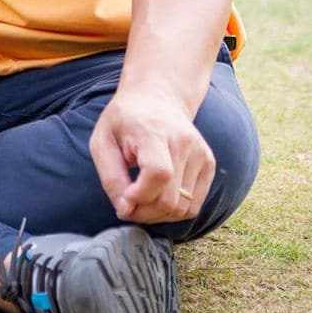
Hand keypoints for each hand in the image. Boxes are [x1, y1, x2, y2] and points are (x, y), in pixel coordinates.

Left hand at [89, 82, 214, 223]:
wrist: (156, 97)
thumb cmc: (124, 120)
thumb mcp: (102, 141)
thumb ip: (111, 177)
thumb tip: (125, 210)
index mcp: (154, 133)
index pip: (159, 174)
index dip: (140, 196)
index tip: (123, 199)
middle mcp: (184, 143)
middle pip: (171, 199)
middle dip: (144, 212)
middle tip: (126, 206)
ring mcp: (201, 154)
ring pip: (185, 208)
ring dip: (159, 215)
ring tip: (141, 202)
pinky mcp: (209, 164)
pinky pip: (194, 204)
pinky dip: (174, 210)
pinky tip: (157, 198)